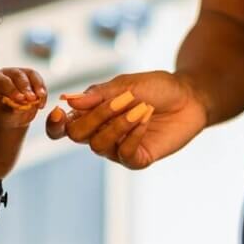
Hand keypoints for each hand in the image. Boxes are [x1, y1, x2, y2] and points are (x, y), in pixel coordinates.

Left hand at [0, 67, 46, 128]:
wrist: (11, 116)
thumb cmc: (3, 115)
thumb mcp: (4, 116)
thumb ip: (12, 111)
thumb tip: (22, 106)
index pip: (3, 82)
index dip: (12, 89)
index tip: (21, 99)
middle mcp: (6, 75)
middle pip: (18, 75)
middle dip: (26, 87)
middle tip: (32, 98)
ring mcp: (20, 74)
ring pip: (31, 74)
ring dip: (38, 86)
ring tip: (40, 98)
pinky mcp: (32, 78)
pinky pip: (39, 81)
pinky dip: (43, 92)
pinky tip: (42, 102)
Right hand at [48, 71, 208, 169]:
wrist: (189, 97)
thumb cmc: (156, 88)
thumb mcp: (126, 85)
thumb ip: (98, 95)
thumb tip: (67, 100)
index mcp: (92, 114)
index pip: (62, 127)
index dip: (54, 124)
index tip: (58, 112)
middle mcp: (101, 134)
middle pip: (77, 135)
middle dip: (96, 116)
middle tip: (121, 99)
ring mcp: (118, 148)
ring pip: (99, 145)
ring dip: (119, 123)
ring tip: (140, 107)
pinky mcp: (138, 159)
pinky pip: (124, 154)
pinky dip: (133, 135)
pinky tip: (145, 118)